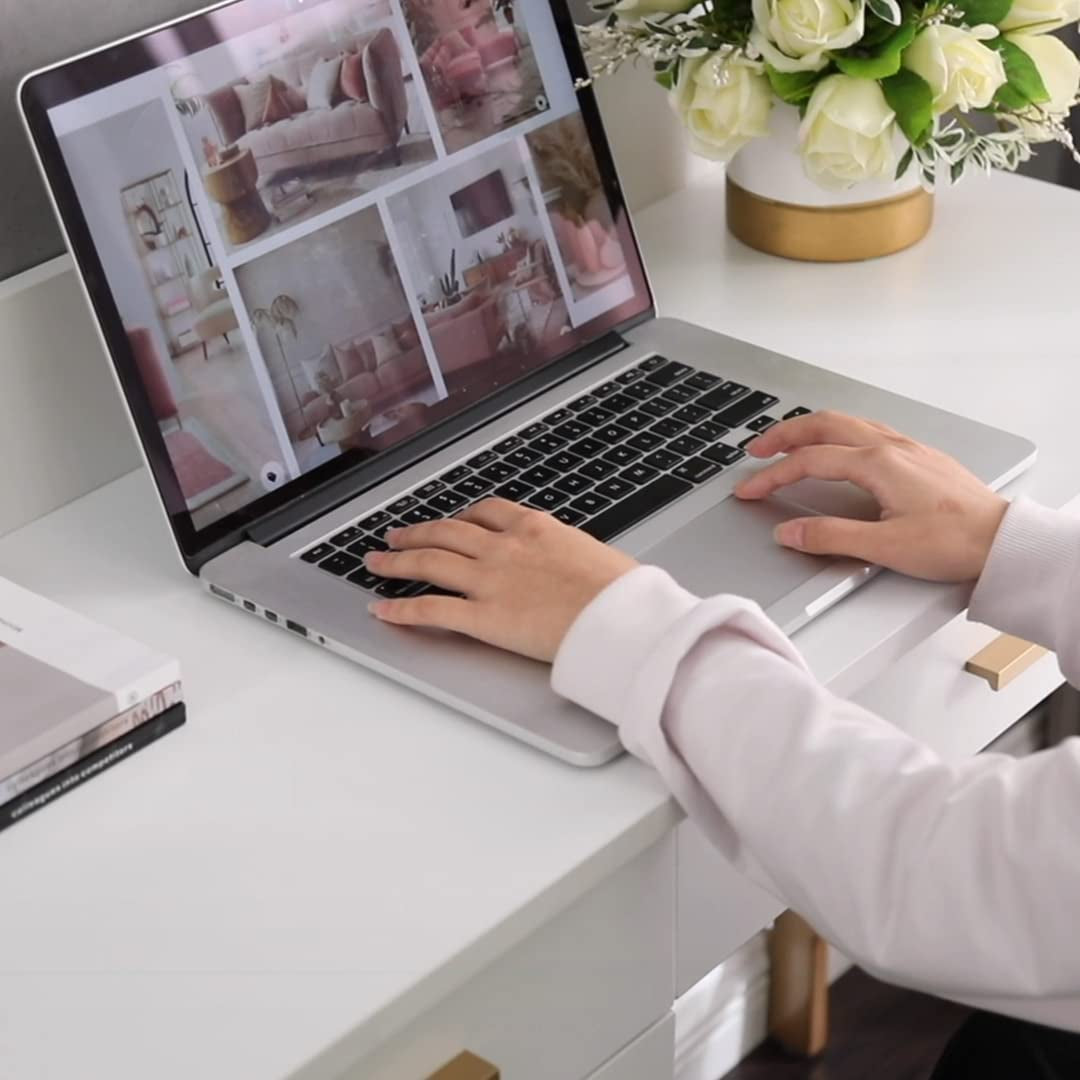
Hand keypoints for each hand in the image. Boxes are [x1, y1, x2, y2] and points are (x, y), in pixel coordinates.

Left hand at [365, 500, 638, 661]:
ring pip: (429, 562)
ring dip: (397, 561)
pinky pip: (430, 609)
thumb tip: (571, 564)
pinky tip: (382, 610)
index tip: (451, 519)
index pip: (487, 512)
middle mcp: (504, 547)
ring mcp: (489, 580)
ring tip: (377, 562)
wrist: (619, 618)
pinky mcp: (481, 617)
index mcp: (534, 528)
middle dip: (416, 533)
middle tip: (395, 536)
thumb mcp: (594, 555)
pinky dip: (401, 609)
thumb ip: (568, 554)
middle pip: (446, 532)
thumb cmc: (620, 592)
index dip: (461, 515)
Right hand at [734, 411, 1007, 582]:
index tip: (749, 490)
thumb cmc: (955, 542)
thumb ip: (830, 537)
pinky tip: (838, 446)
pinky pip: (867, 429)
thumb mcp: (884, 547)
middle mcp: (890, 447)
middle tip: (756, 450)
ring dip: (810, 428)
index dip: (772, 476)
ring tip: (788, 441)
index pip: (809, 462)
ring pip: (847, 422)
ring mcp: (906, 448)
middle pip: (823, 425)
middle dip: (783, 434)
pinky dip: (838, 432)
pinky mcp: (918, 456)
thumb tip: (790, 532)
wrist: (1002, 541)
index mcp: (877, 464)